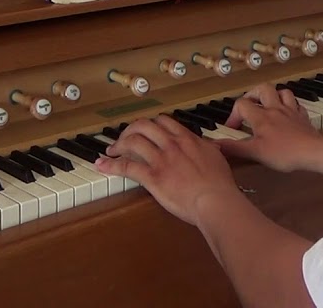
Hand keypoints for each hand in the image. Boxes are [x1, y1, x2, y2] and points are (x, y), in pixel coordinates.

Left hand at [94, 115, 241, 227]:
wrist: (215, 200)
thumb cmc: (219, 184)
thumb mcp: (217, 157)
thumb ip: (208, 148)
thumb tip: (209, 146)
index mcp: (187, 139)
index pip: (163, 121)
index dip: (150, 124)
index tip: (145, 130)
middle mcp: (171, 144)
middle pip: (144, 126)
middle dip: (130, 129)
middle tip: (124, 138)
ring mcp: (160, 160)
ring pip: (132, 141)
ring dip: (118, 144)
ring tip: (111, 151)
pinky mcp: (152, 177)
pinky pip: (126, 166)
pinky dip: (111, 165)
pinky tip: (103, 165)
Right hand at [218, 83, 320, 172]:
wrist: (312, 152)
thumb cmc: (285, 153)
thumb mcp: (255, 153)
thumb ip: (234, 148)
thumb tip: (216, 145)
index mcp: (261, 117)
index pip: (242, 104)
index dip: (234, 114)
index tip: (233, 128)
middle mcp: (275, 109)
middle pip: (263, 89)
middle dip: (253, 94)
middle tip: (248, 104)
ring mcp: (291, 111)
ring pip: (282, 92)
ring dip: (274, 95)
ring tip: (268, 104)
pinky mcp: (303, 117)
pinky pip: (297, 104)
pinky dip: (291, 105)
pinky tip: (288, 113)